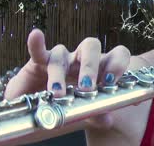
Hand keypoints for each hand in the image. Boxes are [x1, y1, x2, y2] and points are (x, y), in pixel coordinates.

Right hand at [5, 28, 130, 126]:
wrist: (39, 113)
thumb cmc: (68, 108)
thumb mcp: (84, 114)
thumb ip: (96, 114)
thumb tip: (107, 118)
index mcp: (99, 69)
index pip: (116, 55)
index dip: (117, 64)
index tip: (112, 82)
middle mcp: (80, 60)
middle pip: (91, 46)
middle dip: (90, 66)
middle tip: (87, 88)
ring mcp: (60, 59)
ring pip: (61, 52)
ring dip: (59, 73)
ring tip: (57, 93)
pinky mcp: (39, 63)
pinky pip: (38, 52)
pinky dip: (37, 44)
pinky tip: (36, 36)